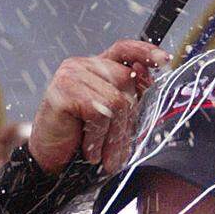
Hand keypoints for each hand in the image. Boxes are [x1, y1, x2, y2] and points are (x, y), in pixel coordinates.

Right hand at [28, 39, 168, 174]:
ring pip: (117, 100)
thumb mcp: (110, 120)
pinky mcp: (64, 91)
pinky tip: (89, 149)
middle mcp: (81, 66)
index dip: (145, 52)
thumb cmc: (78, 142)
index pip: (123, 49)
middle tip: (118, 151)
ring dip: (114, 135)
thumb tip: (149, 81)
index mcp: (94, 68)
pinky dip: (98, 137)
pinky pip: (100, 112)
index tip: (164, 60)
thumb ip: (127, 100)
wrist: (49, 164)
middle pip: (126, 80)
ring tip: (104, 155)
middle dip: (128, 120)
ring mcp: (70, 75)